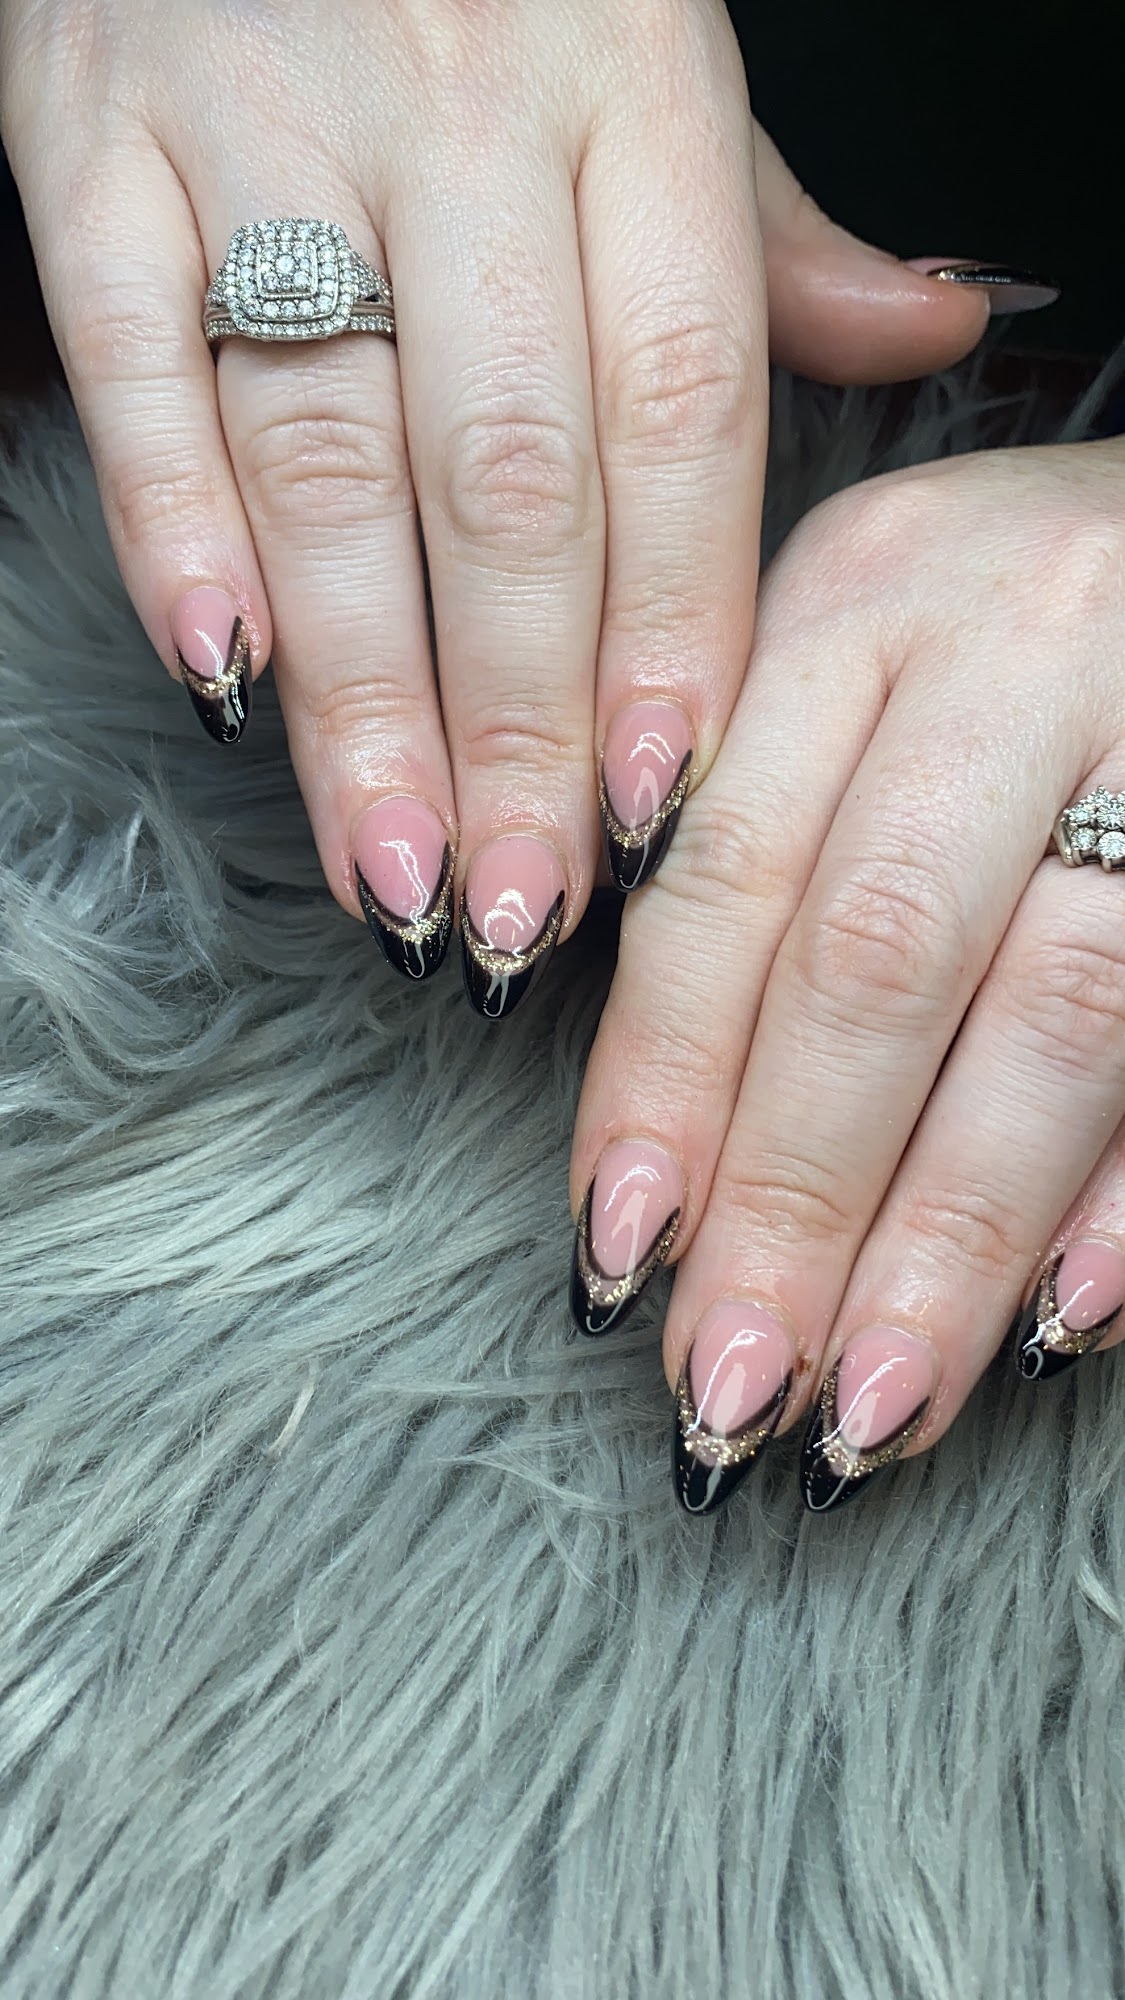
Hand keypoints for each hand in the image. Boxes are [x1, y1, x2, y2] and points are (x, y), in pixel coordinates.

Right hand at [0, 0, 1029, 1015]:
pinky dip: (176, 534)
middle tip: (522, 907)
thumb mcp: (658, 49)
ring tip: (396, 867)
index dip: (671, 632)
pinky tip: (226, 685)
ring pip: (329, 456)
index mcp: (632, 85)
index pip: (677, 412)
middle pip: (510, 479)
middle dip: (517, 723)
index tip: (662, 811)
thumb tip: (937, 334)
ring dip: (362, 693)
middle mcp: (462, 103)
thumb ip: (769, 232)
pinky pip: (135, 362)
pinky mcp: (88, 133)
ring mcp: (263, 115)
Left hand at [567, 435, 1124, 1512]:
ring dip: (951, 1236)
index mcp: (861, 599)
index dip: (663, 1081)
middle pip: (875, 962)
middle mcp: (1014, 647)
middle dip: (793, 1197)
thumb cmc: (1016, 625)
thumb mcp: (863, 653)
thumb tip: (654, 1135)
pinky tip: (1060, 1319)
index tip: (615, 1251)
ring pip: (1053, 1019)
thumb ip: (754, 830)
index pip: (728, 879)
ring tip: (868, 1406)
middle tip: (726, 1386)